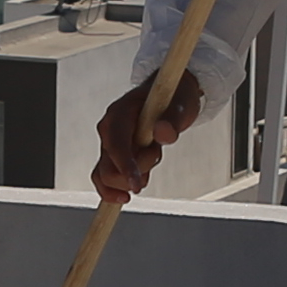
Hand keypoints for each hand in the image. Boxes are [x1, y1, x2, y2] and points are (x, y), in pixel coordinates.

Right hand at [93, 70, 207, 201]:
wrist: (170, 97)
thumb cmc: (173, 98)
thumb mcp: (180, 105)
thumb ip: (172, 119)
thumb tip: (162, 132)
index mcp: (119, 114)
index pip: (116, 145)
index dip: (125, 167)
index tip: (137, 185)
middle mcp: (109, 130)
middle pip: (107, 168)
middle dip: (133, 174)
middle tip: (156, 155)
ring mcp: (109, 144)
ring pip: (107, 176)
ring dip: (131, 179)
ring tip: (152, 158)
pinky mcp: (113, 155)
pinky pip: (105, 179)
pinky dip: (116, 189)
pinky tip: (134, 188)